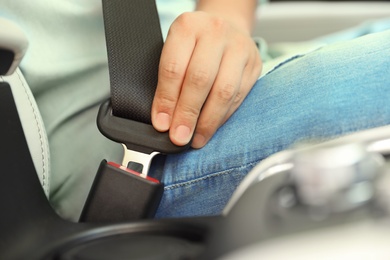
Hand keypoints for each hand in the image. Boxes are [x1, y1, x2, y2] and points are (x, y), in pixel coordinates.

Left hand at [152, 11, 261, 147]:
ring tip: (196, 139)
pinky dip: (223, 117)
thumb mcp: (174, 51)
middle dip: (188, 113)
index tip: (162, 124)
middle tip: (179, 137)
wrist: (224, 27)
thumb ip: (168, 80)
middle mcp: (215, 32)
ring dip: (208, 121)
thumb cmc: (193, 44)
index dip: (167, 100)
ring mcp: (239, 47)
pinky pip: (238, 96)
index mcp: (188, 26)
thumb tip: (164, 120)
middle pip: (200, 79)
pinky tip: (211, 128)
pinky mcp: (254, 63)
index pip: (174, 68)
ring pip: (224, 91)